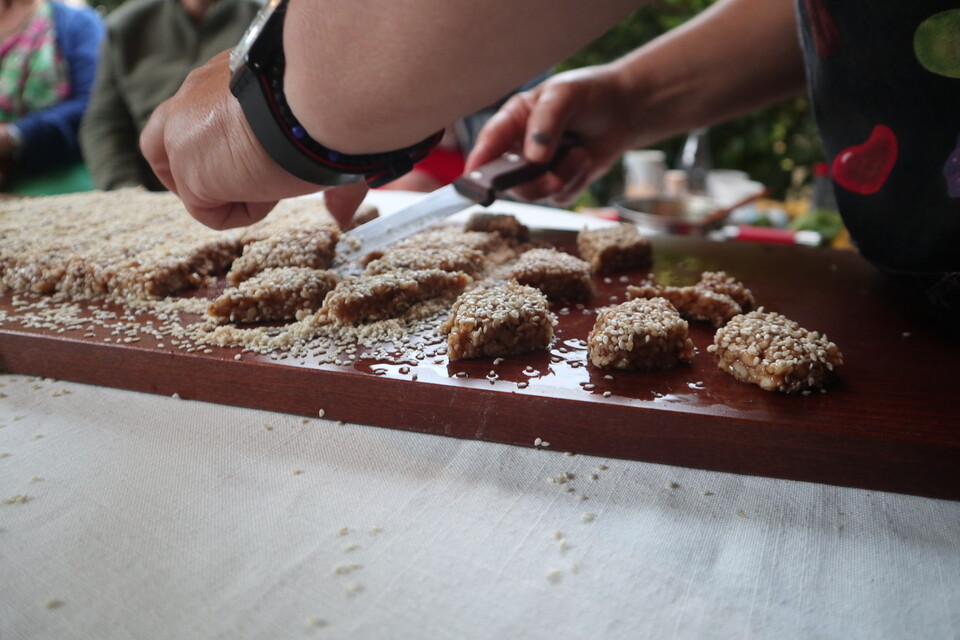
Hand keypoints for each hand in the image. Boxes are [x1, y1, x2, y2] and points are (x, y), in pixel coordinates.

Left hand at [140, 51, 331, 229]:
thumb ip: (322, 167)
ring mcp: (182, 134)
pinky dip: (244, 211)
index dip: (228, 143)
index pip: (203, 112)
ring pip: (191, 183)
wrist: (315, 96)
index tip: (269, 154)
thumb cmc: (327, 99)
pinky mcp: (188, 171)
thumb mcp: (316, 123)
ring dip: (232, 193)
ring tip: (272, 180)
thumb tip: (343, 215)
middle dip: (192, 172)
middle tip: (237, 185)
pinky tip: (271, 186)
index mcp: (223, 75)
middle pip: (160, 140)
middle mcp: (192, 96)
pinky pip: (208, 212)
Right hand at [465, 65, 640, 204]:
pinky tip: (585, 159)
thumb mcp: (564, 94)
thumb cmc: (590, 93)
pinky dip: (576, 181)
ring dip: (561, 177)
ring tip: (580, 154)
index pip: (488, 144)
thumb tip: (534, 157)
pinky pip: (560, 196)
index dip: (478, 165)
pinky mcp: (560, 183)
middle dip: (530, 181)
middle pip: (508, 179)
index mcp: (512, 121)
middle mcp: (520, 147)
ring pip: (534, 192)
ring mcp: (539, 169)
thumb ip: (546, 122)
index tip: (473, 181)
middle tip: (551, 176)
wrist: (624, 110)